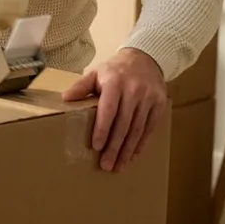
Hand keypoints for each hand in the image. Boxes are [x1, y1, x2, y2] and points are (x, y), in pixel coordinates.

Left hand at [61, 47, 167, 171]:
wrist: (144, 58)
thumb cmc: (115, 70)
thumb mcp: (96, 73)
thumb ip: (81, 86)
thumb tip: (65, 98)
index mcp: (115, 83)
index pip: (108, 110)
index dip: (102, 129)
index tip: (96, 147)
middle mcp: (133, 91)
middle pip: (124, 124)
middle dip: (115, 147)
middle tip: (107, 165)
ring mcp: (148, 98)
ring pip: (138, 129)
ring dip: (128, 150)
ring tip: (119, 166)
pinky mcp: (159, 104)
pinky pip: (150, 127)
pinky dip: (142, 143)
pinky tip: (134, 155)